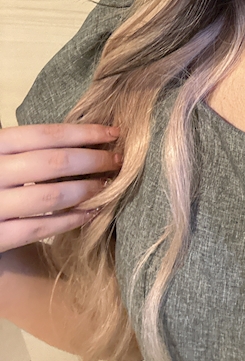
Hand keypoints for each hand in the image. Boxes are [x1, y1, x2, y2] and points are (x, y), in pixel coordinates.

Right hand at [0, 123, 121, 252]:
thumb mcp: (2, 155)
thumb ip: (25, 145)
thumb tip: (82, 135)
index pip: (45, 134)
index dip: (84, 132)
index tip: (113, 132)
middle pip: (53, 163)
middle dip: (92, 160)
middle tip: (118, 160)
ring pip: (50, 196)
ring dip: (87, 189)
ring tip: (108, 184)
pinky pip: (40, 228)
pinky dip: (71, 219)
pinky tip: (92, 212)